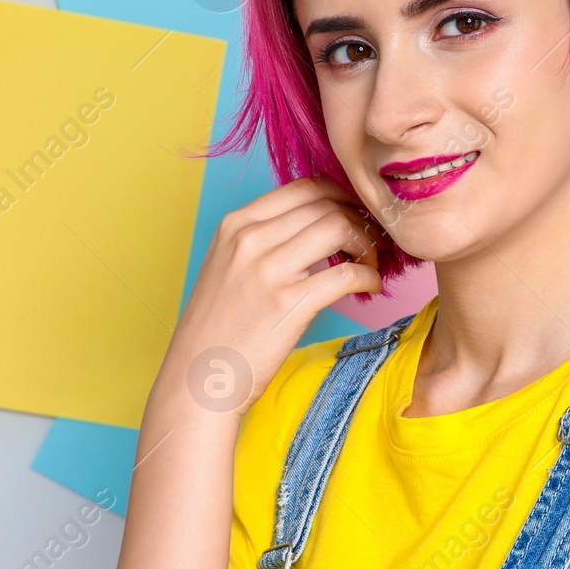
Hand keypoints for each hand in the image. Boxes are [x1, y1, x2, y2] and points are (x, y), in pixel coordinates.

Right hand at [158, 176, 384, 415]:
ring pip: (339, 228)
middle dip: (359, 219)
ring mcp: (268, 270)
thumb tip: (316, 225)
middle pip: (326, 205)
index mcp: (235, 225)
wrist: (197, 381)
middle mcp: (249, 239)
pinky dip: (368, 276)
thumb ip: (263, 240)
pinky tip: (370, 286)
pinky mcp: (288, 305)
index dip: (341, 196)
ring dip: (367, 243)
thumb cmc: (218, 329)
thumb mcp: (228, 267)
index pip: (304, 187)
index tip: (356, 213)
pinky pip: (346, 274)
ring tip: (370, 263)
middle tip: (372, 241)